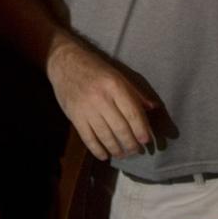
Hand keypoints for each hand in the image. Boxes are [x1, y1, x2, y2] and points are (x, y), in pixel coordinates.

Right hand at [47, 37, 156, 160]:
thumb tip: (153, 108)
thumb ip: (135, 93)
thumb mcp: (117, 75)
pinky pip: (88, 138)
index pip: (132, 113)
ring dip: (116, 149)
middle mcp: (101, 98)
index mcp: (114, 85)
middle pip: (120, 128)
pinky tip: (105, 155)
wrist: (65, 63)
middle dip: (131, 143)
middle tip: (136, 151)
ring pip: (105, 136)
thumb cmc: (95, 68)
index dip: (141, 129)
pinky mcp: (74, 116)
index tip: (146, 140)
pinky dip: (97, 150)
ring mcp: (86, 108)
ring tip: (123, 154)